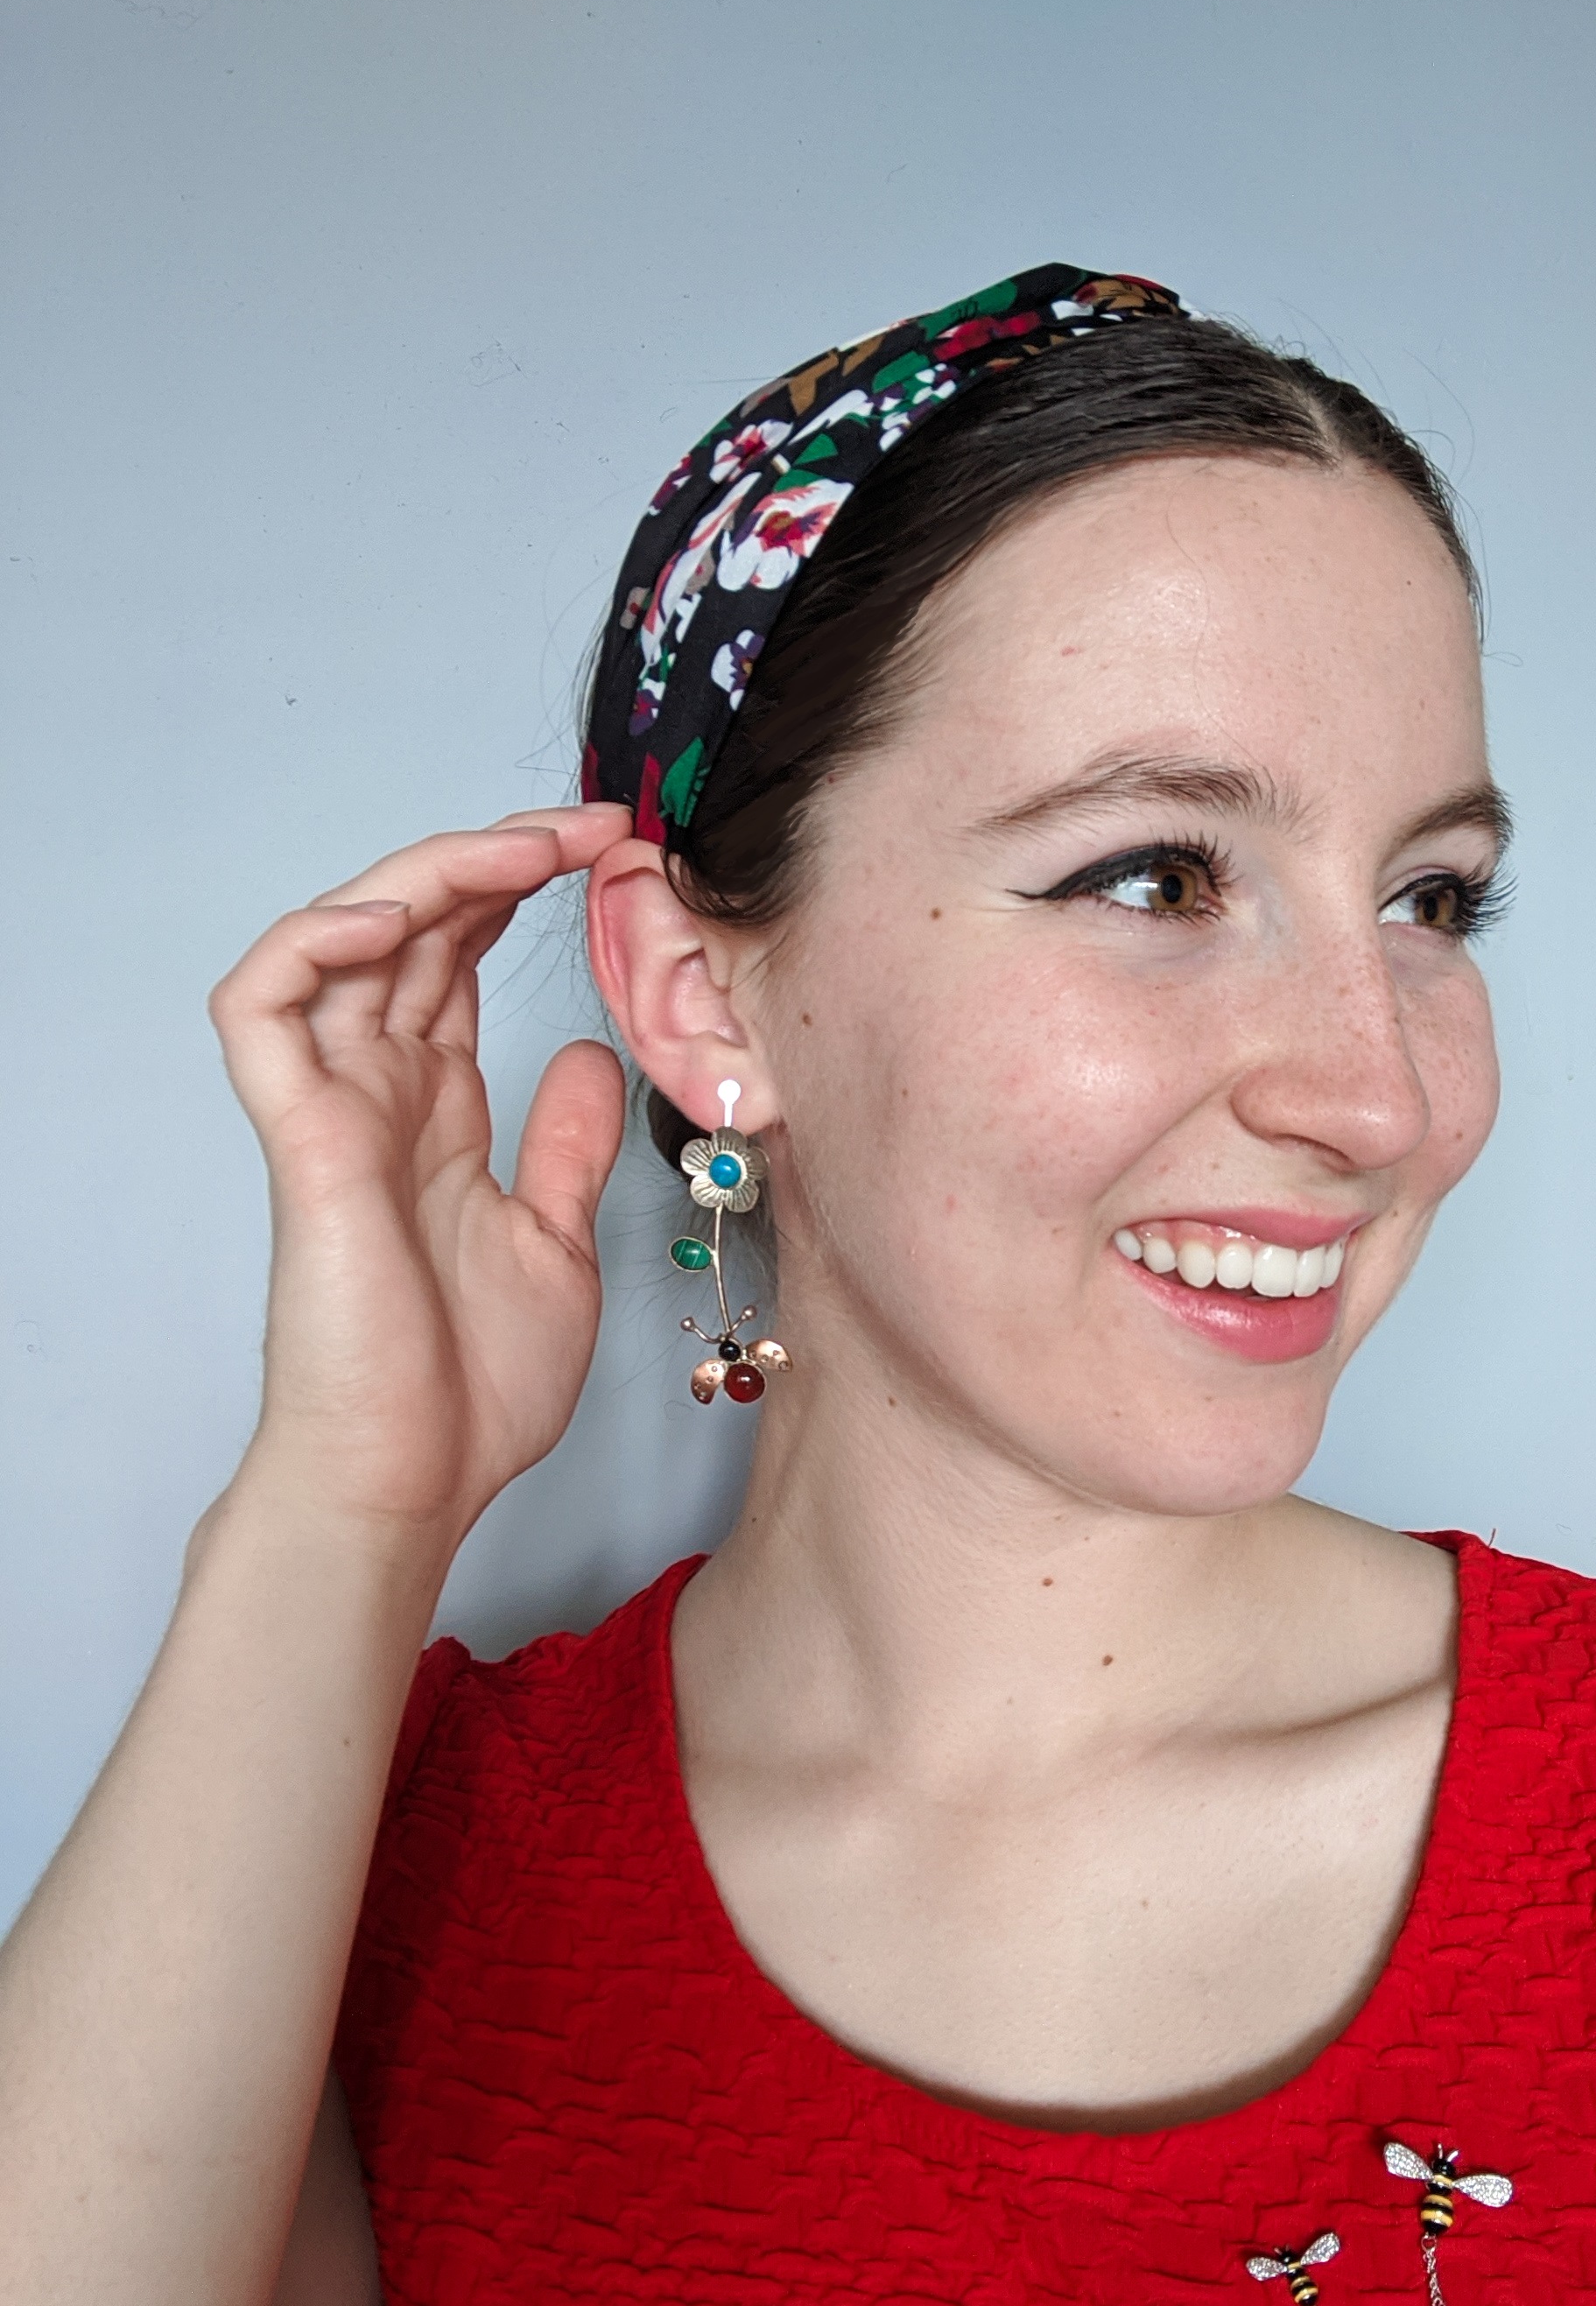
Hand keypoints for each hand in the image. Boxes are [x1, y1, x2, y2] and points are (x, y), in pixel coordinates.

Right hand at [209, 807, 634, 1539]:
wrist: (414, 1479)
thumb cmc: (473, 1389)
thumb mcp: (558, 1241)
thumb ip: (569, 1146)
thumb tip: (592, 1058)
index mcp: (439, 1111)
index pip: (462, 960)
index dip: (524, 893)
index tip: (619, 856)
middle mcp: (381, 1092)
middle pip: (415, 929)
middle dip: (498, 858)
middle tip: (596, 826)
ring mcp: (334, 1106)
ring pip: (344, 937)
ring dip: (427, 875)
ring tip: (524, 850)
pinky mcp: (300, 1134)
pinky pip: (266, 1001)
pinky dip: (315, 942)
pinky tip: (394, 918)